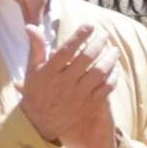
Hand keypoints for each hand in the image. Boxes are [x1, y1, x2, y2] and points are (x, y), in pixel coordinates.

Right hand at [15, 24, 120, 147]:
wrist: (40, 122)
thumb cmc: (36, 90)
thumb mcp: (32, 70)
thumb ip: (36, 48)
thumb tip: (31, 26)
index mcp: (49, 72)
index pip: (66, 50)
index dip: (79, 36)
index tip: (90, 26)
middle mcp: (64, 83)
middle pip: (86, 59)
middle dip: (98, 44)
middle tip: (105, 35)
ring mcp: (78, 94)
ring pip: (99, 72)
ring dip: (110, 58)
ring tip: (114, 50)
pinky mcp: (89, 104)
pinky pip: (106, 88)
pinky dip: (113, 76)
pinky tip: (115, 67)